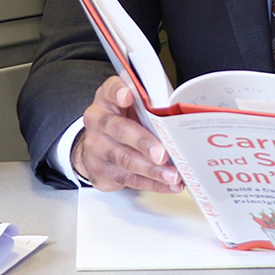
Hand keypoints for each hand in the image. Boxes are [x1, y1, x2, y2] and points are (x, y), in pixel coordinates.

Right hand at [70, 75, 181, 192]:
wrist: (96, 147)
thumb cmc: (122, 122)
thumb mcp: (131, 107)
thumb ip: (147, 106)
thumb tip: (178, 116)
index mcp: (107, 99)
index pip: (110, 90)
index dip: (118, 92)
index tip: (128, 96)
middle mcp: (98, 121)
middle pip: (120, 130)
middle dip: (144, 143)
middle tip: (162, 153)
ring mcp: (97, 147)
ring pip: (126, 159)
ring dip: (152, 170)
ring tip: (172, 175)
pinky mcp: (101, 171)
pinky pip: (130, 179)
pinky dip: (153, 183)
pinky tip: (168, 184)